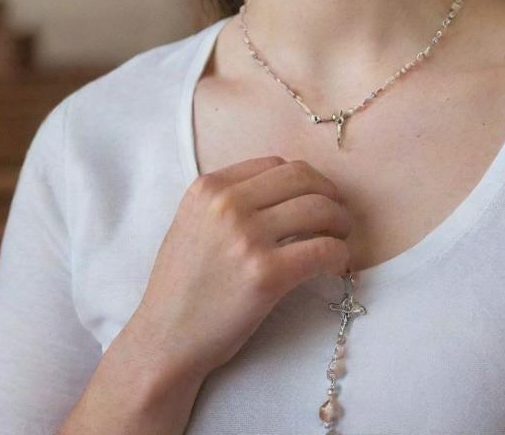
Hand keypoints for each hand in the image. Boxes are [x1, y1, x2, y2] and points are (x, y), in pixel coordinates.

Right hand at [129, 155, 352, 384]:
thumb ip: (228, 200)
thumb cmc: (181, 286)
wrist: (164, 340)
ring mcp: (247, 238)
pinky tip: (337, 265)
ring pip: (319, 208)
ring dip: (340, 221)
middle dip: (329, 193)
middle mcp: (227, 205)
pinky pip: (323, 250)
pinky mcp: (267, 274)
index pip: (275, 163)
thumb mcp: (191, 222)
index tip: (314, 197)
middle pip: (302, 177)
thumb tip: (285, 190)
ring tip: (339, 239)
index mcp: (208, 187)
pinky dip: (340, 254)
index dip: (303, 180)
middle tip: (337, 215)